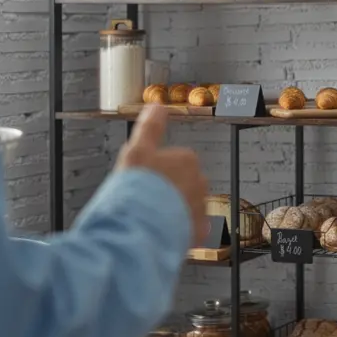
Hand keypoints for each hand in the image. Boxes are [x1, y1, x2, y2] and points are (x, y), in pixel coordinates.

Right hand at [115, 105, 208, 245]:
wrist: (142, 226)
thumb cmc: (138, 189)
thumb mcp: (136, 150)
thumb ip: (150, 127)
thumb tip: (157, 105)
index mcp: (186, 159)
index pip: (174, 162)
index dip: (156, 172)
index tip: (144, 181)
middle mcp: (199, 181)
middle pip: (181, 184)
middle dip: (166, 192)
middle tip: (145, 200)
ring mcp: (200, 206)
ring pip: (185, 207)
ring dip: (172, 211)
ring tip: (151, 217)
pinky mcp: (199, 230)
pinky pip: (190, 228)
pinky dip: (179, 230)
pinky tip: (162, 231)